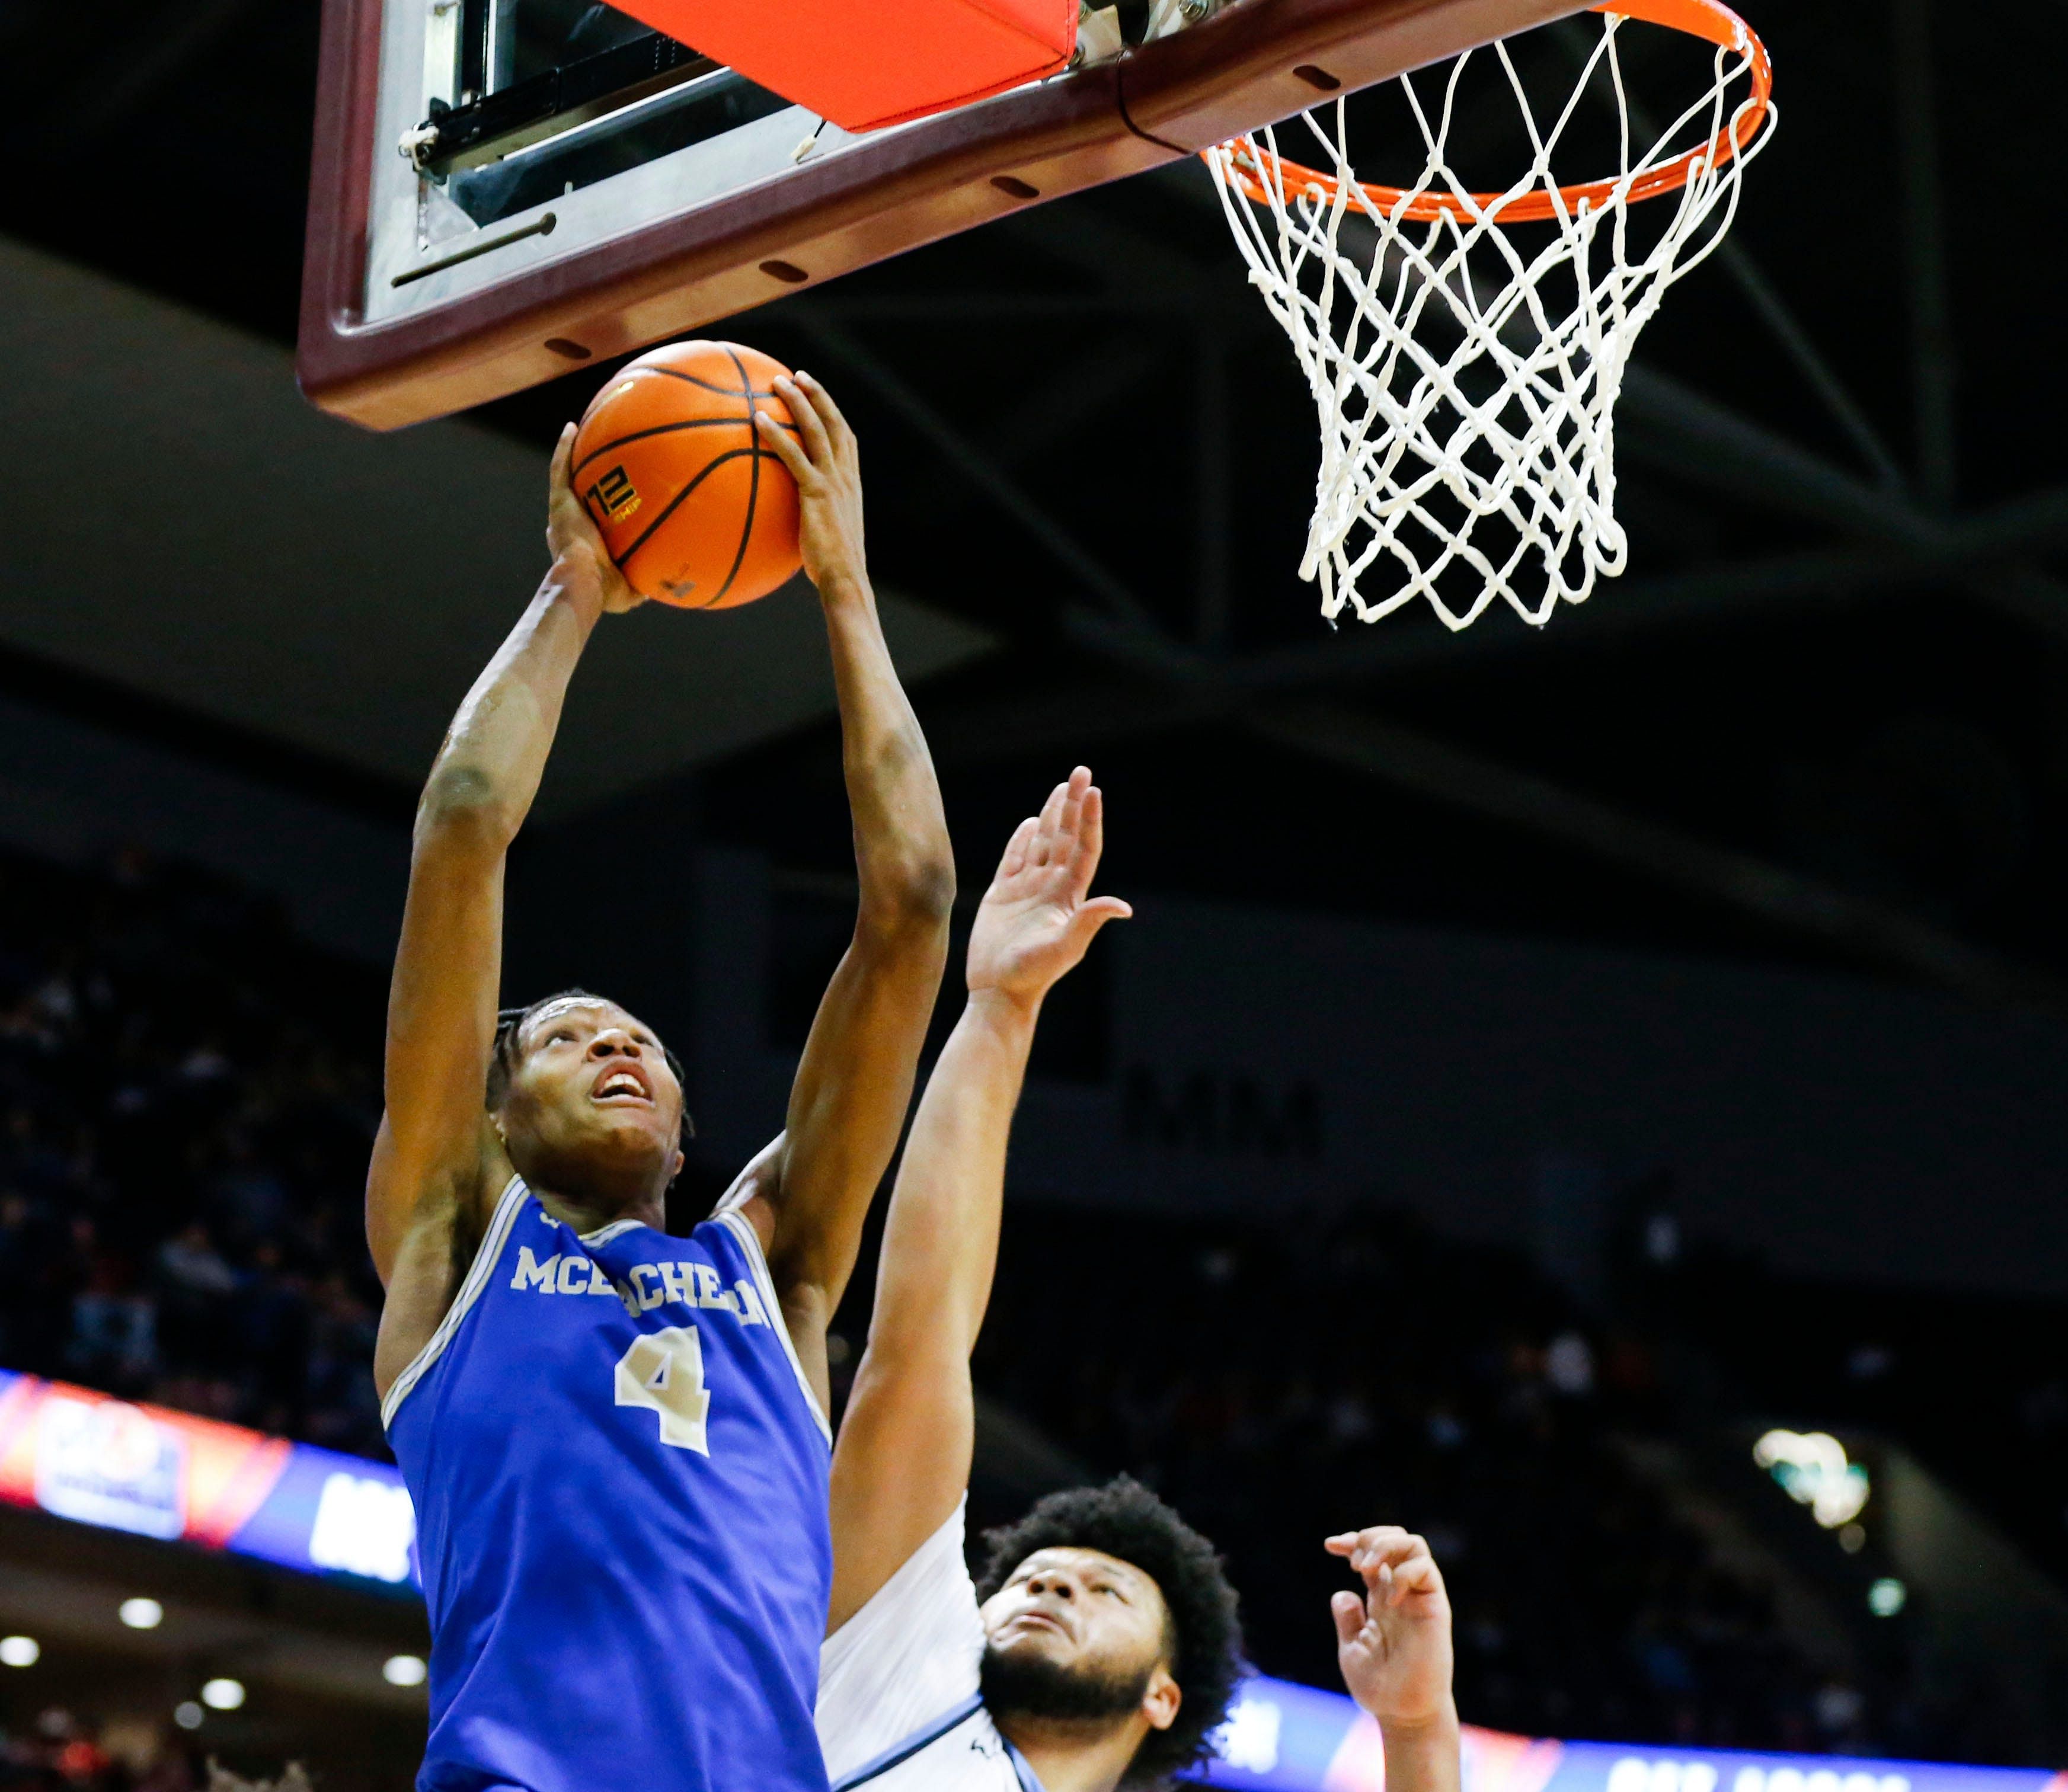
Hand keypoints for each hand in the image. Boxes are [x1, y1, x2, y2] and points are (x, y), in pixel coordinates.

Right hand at [548, 423, 641, 613]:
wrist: (583, 584)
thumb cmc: (604, 593)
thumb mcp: (629, 591)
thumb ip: (643, 584)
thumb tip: (661, 584)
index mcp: (584, 541)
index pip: (590, 518)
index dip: (596, 505)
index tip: (609, 495)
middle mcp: (572, 522)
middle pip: (580, 491)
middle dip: (587, 475)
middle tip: (601, 457)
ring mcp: (564, 509)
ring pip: (567, 474)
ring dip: (572, 452)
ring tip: (581, 430)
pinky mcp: (559, 502)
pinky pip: (560, 469)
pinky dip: (564, 448)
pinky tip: (571, 428)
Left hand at [755, 371, 867, 600]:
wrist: (846, 580)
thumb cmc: (833, 570)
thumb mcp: (827, 537)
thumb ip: (813, 520)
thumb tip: (788, 521)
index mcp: (852, 485)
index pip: (845, 439)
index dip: (832, 412)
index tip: (816, 394)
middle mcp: (847, 477)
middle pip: (834, 424)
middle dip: (816, 395)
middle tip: (796, 375)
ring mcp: (834, 483)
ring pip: (817, 430)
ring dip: (797, 401)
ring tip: (777, 383)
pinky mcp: (818, 493)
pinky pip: (793, 455)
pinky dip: (776, 434)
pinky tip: (757, 419)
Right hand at [967, 768, 1131, 1006]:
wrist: (999, 991)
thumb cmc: (1032, 974)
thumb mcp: (1063, 948)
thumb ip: (1088, 923)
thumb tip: (1124, 907)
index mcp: (1068, 895)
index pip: (1083, 848)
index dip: (1090, 820)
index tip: (1094, 792)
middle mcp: (1051, 888)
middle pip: (1066, 837)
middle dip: (1073, 805)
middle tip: (1081, 771)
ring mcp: (1027, 890)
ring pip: (1043, 843)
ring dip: (1053, 815)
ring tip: (1062, 788)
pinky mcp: (1002, 896)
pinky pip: (1014, 859)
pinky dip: (1023, 839)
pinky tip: (1031, 823)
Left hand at [1327, 1527, 1456, 1731]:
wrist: (1402, 1716)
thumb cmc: (1379, 1687)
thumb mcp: (1352, 1648)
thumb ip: (1347, 1620)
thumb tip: (1342, 1593)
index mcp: (1381, 1598)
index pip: (1372, 1553)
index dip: (1352, 1541)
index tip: (1330, 1546)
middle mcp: (1401, 1592)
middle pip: (1395, 1538)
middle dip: (1369, 1536)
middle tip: (1353, 1561)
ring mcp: (1419, 1598)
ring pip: (1413, 1545)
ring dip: (1385, 1545)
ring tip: (1365, 1568)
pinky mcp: (1435, 1608)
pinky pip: (1426, 1570)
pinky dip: (1404, 1572)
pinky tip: (1388, 1598)